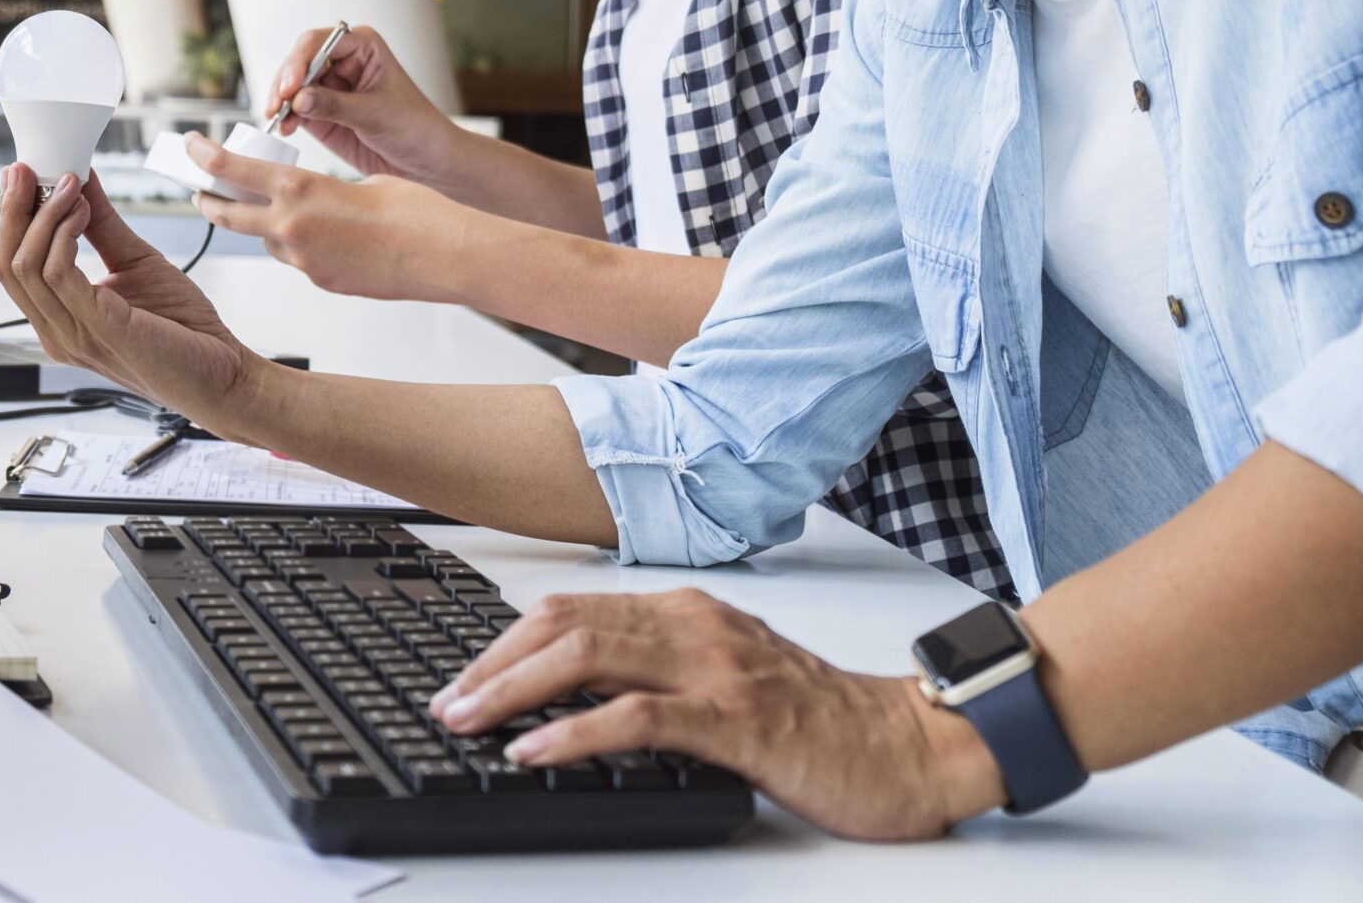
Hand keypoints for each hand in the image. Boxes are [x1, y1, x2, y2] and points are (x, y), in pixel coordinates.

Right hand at [0, 166, 266, 429]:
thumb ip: (100, 224)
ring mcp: (73, 335)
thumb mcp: (133, 260)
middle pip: (7, 264)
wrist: (223, 371)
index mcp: (58, 318)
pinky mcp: (99, 330)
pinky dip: (64, 234)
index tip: (22, 172)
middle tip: (26, 168)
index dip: (10, 217)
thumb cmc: (183, 326)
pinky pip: (59, 275)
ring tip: (71, 184)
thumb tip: (79, 175)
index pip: (11, 265)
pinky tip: (83, 212)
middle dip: (13, 210)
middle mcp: (56, 331)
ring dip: (45, 215)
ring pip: (26, 266)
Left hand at [189, 139, 470, 302]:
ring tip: (289, 213)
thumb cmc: (414, 211)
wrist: (443, 256)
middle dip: (210, 202)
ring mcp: (305, 262)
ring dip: (266, 227)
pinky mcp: (323, 283)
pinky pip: (299, 261)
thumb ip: (324, 189)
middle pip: (229, 215)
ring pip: (268, 241)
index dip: (205, 157)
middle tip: (201, 193)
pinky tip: (331, 239)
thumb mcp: (360, 182)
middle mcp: (293, 228)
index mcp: (300, 189)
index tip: (191, 148)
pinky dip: (302, 248)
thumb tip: (314, 200)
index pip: (233, 171)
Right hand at [262, 25, 462, 185]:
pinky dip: (285, 117)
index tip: (291, 86)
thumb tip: (299, 99)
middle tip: (277, 105)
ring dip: (280, 101)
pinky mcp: (321, 112)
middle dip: (285, 82)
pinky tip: (284, 128)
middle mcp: (342, 61)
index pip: (319, 42)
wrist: (425, 160)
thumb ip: (336, 106)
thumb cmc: (415, 127)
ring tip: (277, 120)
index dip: (300, 61)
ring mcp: (329, 87)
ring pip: (292, 86)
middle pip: (299, 62)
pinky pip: (295, 109)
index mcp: (362, 46)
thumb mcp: (376, 115)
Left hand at [430, 589, 1006, 840]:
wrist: (915, 747)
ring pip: (589, 656)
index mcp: (688, 613)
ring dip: (514, 690)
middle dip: (492, 664)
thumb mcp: (728, 682)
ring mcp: (716, 667)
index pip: (572, 610)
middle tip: (447, 705)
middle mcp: (694, 625)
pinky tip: (535, 751)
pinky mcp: (739, 719)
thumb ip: (664, 676)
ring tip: (469, 722)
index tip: (462, 679)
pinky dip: (574, 731)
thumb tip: (577, 702)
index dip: (505, 642)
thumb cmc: (825, 725)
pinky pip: (638, 715)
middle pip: (564, 624)